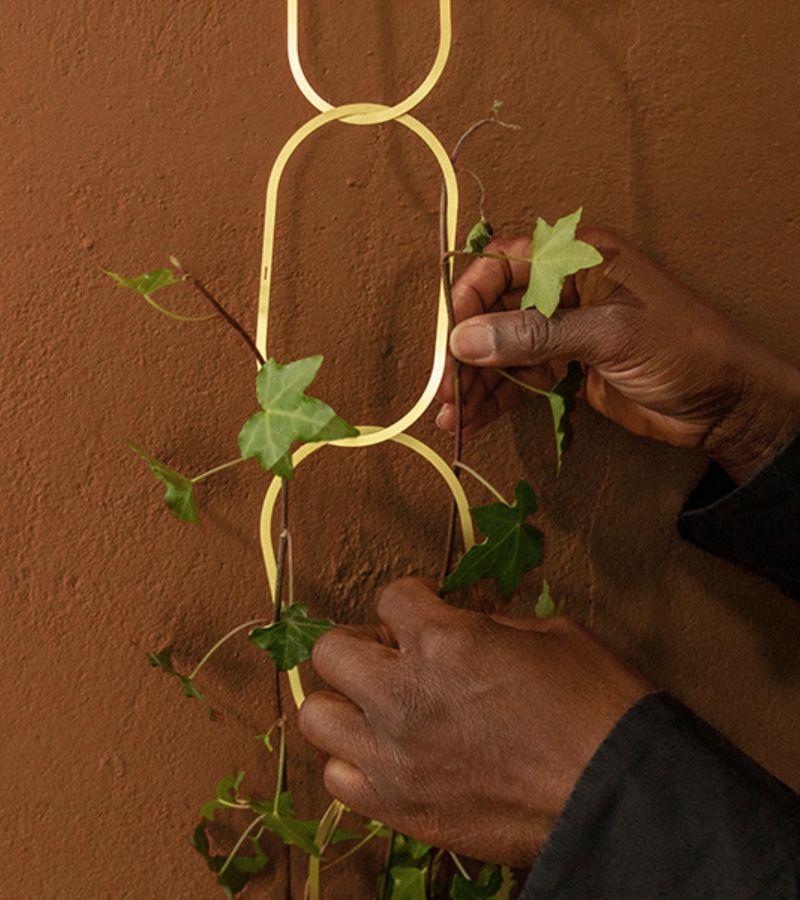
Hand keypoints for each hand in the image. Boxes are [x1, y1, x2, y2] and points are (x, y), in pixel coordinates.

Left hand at [298, 577, 650, 865]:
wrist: (618, 797)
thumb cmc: (598, 707)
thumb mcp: (552, 635)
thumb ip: (490, 624)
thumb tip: (464, 624)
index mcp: (445, 640)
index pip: (391, 596)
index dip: (412, 598)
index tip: (426, 609)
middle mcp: (404, 695)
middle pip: (331, 651)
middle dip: (363, 644)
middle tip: (394, 654)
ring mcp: (395, 756)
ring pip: (317, 716)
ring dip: (346, 703)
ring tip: (381, 707)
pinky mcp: (401, 808)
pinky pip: (339, 779)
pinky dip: (356, 762)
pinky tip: (390, 755)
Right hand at [436, 230, 799, 482]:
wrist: (726, 404)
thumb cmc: (683, 348)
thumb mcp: (609, 334)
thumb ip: (536, 335)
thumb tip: (465, 340)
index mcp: (578, 258)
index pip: (504, 264)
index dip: (471, 298)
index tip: (452, 339)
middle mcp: (563, 289)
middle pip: (494, 312)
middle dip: (466, 351)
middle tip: (445, 390)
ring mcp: (562, 331)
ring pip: (501, 350)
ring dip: (474, 382)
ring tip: (452, 417)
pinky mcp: (565, 369)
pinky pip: (518, 379)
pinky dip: (494, 398)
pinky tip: (471, 419)